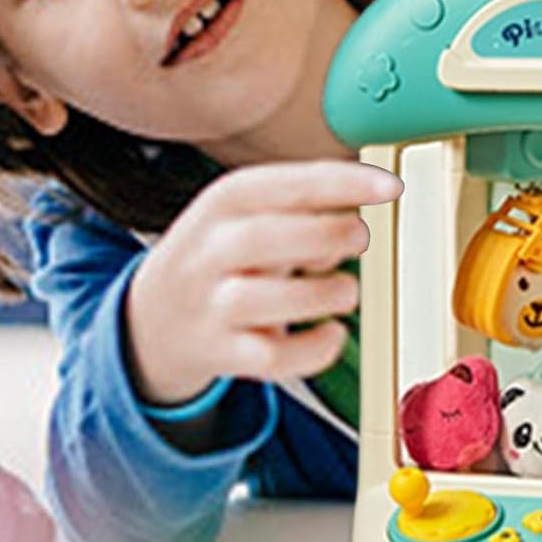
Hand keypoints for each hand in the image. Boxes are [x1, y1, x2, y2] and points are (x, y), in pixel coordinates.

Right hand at [125, 160, 401, 406]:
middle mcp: (207, 252)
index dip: (339, 184)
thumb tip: (362, 207)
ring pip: (261, 299)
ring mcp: (209, 305)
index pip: (280, 185)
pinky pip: (269, 357)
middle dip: (325, 236)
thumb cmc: (219, 260)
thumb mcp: (245, 216)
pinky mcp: (220, 352)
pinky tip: (332, 333)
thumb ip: (302, 208)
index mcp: (221, 204)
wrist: (152, 322)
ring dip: (321, 293)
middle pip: (263, 238)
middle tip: (361, 238)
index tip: (389, 186)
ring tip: (345, 289)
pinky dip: (313, 348)